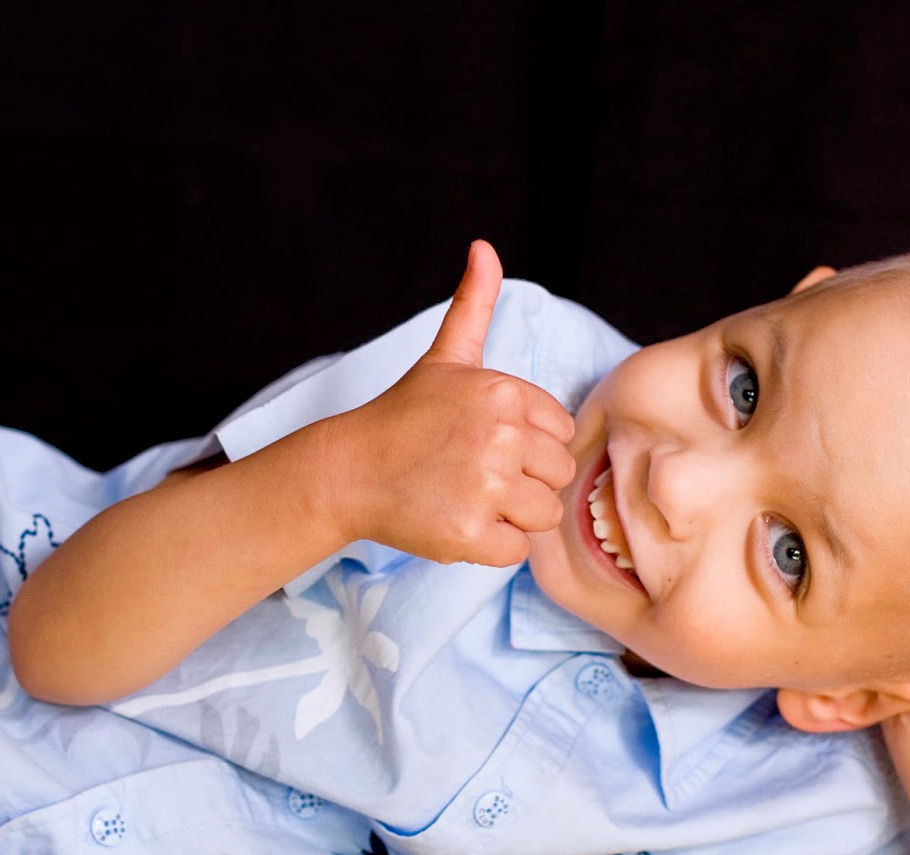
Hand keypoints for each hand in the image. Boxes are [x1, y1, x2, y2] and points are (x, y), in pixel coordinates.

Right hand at [336, 240, 576, 566]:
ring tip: (466, 496)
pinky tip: (457, 521)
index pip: (559, 433)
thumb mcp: (445, 357)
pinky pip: (516, 551)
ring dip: (510, 516)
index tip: (484, 443)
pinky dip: (490, 546)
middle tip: (473, 474)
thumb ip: (474, 305)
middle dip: (522, 481)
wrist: (350, 470)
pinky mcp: (470, 534)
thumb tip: (484, 247)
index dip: (528, 444)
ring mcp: (485, 487)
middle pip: (556, 475)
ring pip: (543, 515)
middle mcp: (499, 437)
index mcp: (503, 392)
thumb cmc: (404, 417)